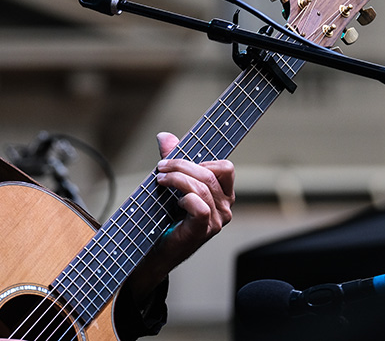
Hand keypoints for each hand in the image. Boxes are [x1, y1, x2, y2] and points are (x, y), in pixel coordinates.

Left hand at [153, 131, 234, 256]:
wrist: (158, 249)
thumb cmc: (168, 217)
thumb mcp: (172, 183)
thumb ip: (173, 159)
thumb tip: (164, 136)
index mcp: (223, 194)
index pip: (226, 168)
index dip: (203, 160)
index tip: (178, 161)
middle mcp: (225, 207)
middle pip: (209, 173)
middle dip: (181, 165)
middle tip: (161, 167)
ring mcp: (217, 220)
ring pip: (202, 187)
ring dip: (177, 178)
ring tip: (160, 179)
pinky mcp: (204, 230)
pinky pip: (200, 206)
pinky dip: (185, 198)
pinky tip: (175, 201)